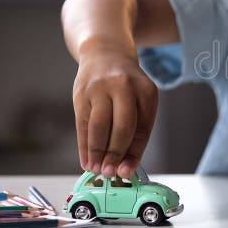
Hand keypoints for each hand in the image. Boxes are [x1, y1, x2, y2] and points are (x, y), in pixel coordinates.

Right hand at [72, 49, 157, 178]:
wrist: (106, 54)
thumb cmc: (127, 86)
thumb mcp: (141, 99)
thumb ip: (136, 128)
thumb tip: (125, 164)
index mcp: (146, 91)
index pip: (141, 129)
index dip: (134, 153)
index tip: (127, 172)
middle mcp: (124, 87)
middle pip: (121, 127)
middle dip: (115, 154)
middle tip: (110, 173)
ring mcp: (100, 89)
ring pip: (99, 126)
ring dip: (97, 152)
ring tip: (96, 170)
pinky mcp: (81, 93)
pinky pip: (82, 124)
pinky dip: (84, 145)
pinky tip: (86, 160)